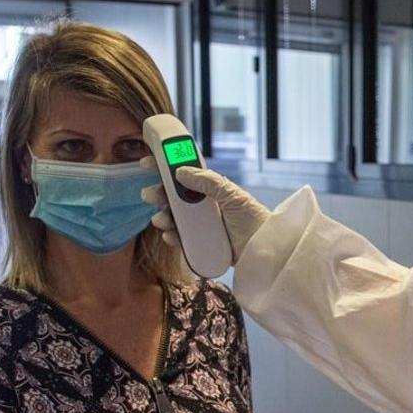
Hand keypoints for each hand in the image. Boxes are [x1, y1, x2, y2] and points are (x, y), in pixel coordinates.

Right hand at [140, 158, 270, 261]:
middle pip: (173, 197)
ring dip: (163, 217)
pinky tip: (169, 235)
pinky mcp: (200, 244)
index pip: (182, 175)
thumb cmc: (253, 218)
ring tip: (162, 220)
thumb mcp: (232, 195)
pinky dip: (172, 236)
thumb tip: (180, 171)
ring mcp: (200, 225)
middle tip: (150, 195)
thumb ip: (208, 182)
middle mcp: (202, 206)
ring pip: (173, 218)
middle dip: (158, 194)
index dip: (164, 169)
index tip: (147, 165)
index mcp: (209, 190)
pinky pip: (180, 239)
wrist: (265, 248)